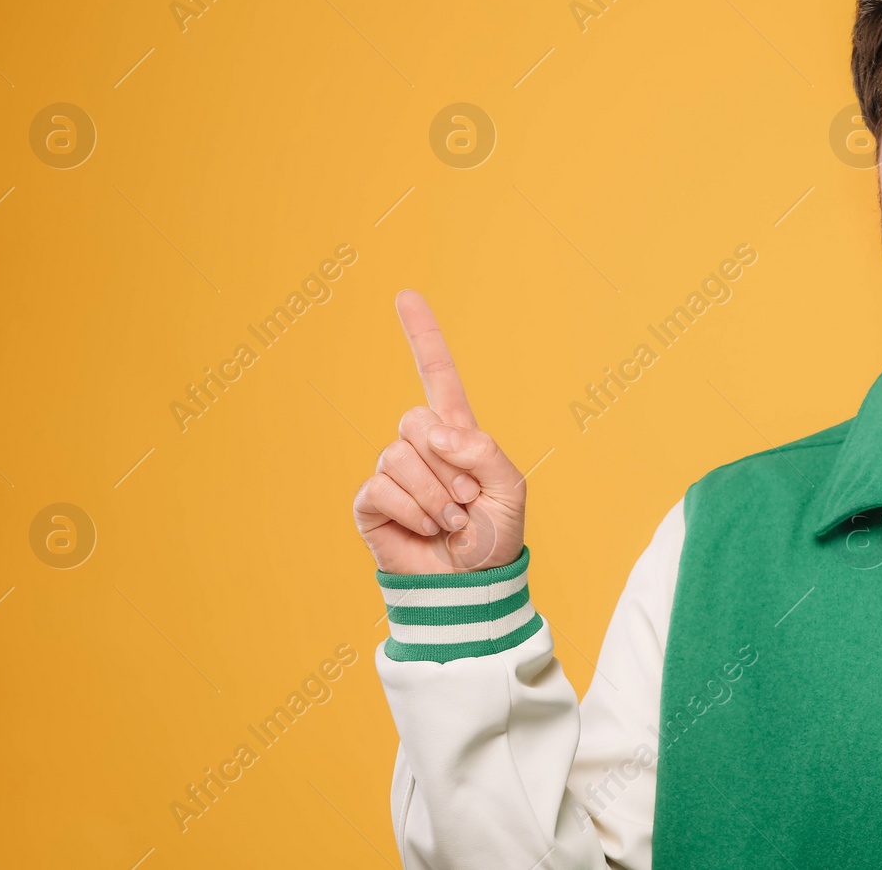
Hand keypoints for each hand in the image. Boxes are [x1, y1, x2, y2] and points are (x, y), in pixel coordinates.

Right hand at [352, 290, 526, 573]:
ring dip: (435, 495)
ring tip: (451, 522)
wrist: (471, 587)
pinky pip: (382, 486)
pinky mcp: (371, 503)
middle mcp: (420, 448)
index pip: (437, 376)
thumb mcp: (510, 488)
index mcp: (456, 435)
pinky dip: (414, 511)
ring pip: (399, 455)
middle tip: (467, 500)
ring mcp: (393, 474)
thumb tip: (437, 433)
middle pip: (416, 420)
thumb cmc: (494, 538)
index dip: (422, 336)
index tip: (404, 295)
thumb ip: (482, 450)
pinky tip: (427, 531)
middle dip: (449, 464)